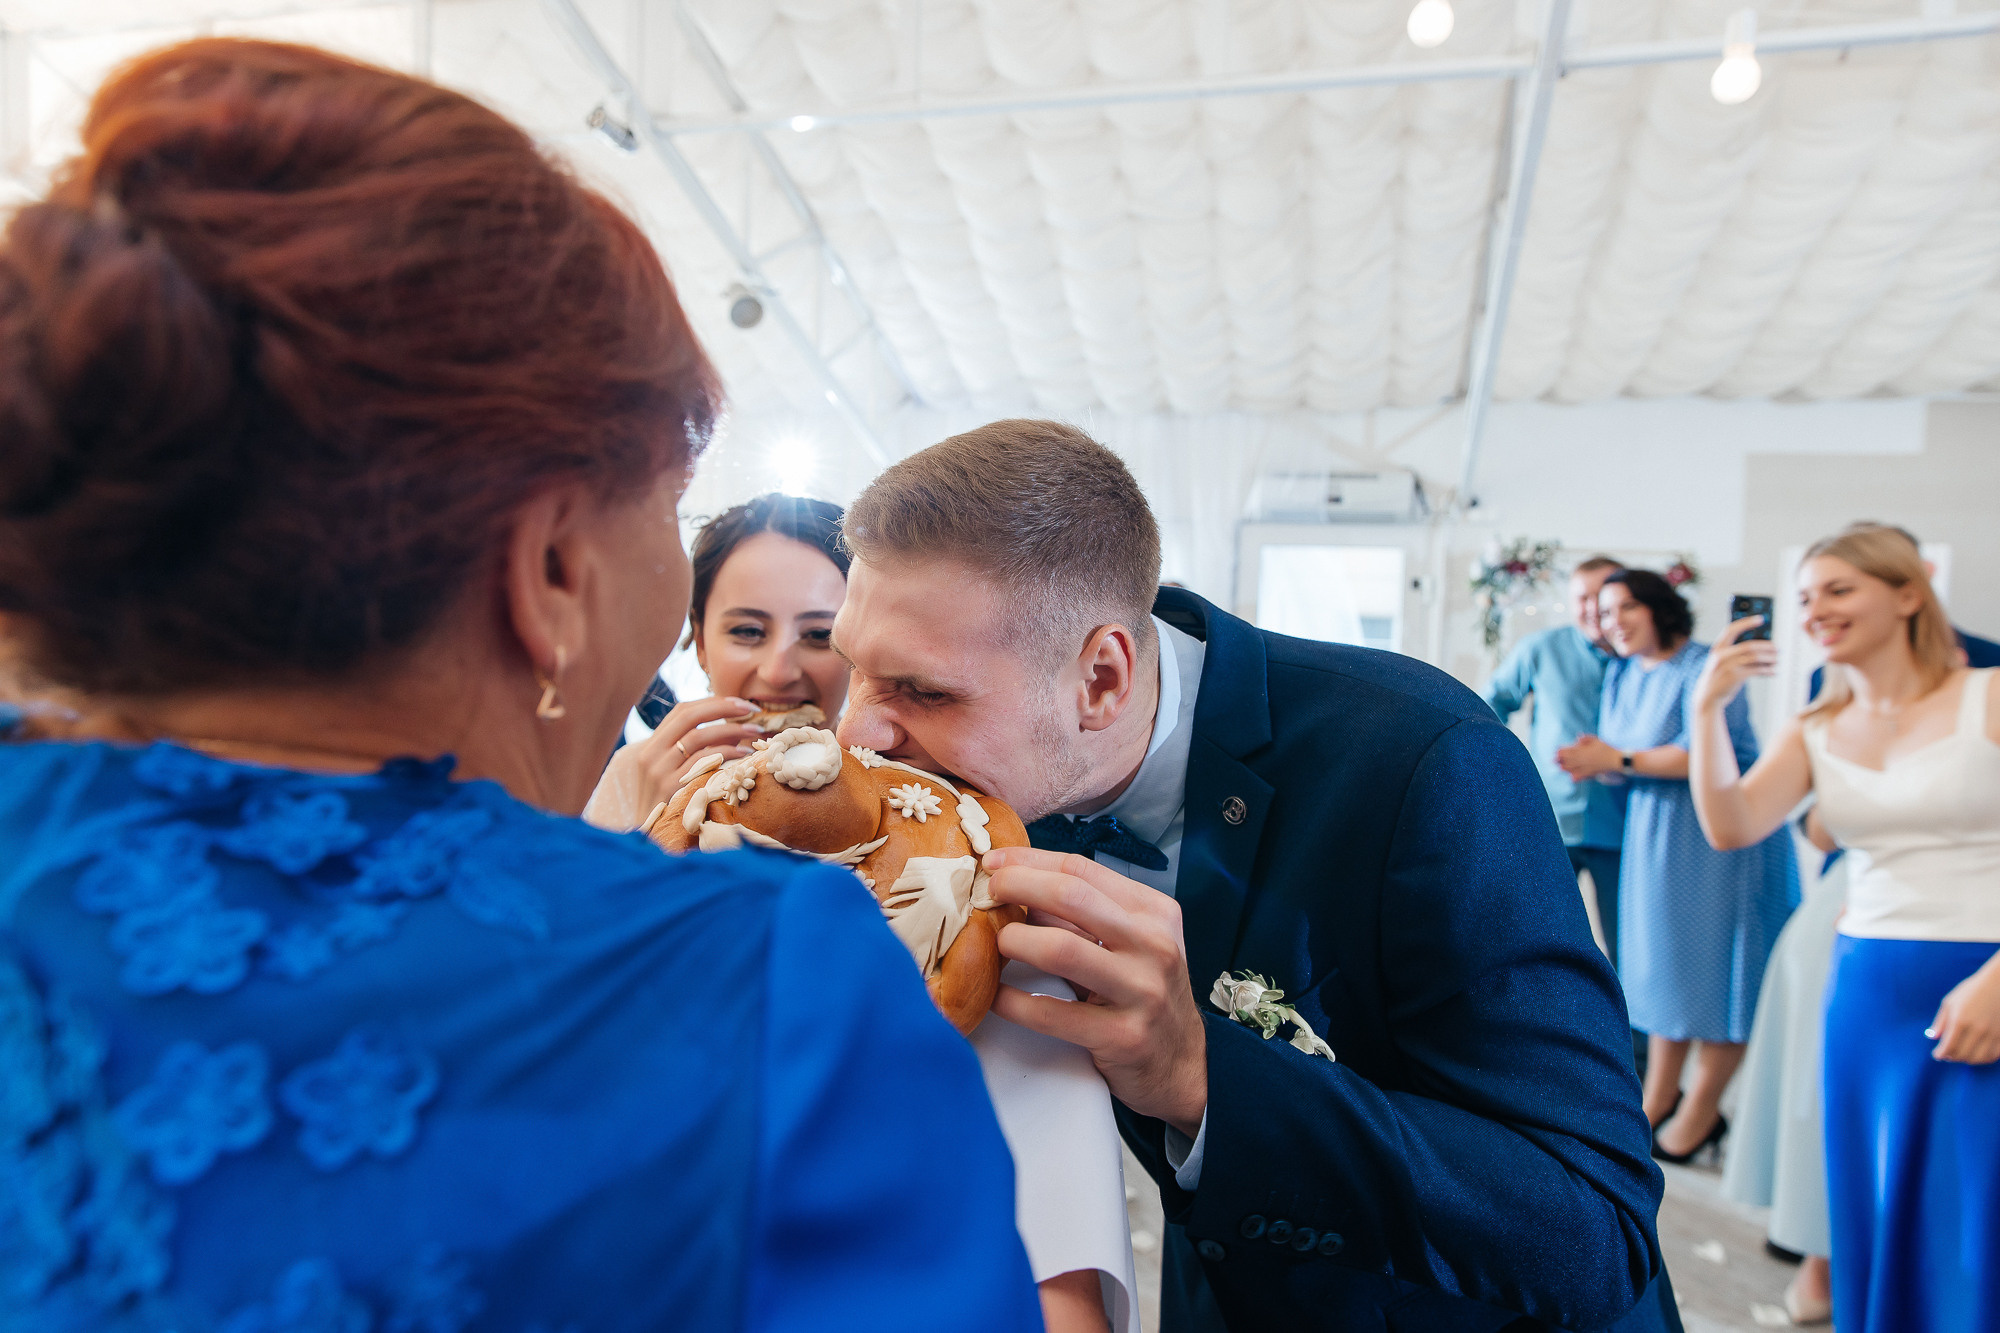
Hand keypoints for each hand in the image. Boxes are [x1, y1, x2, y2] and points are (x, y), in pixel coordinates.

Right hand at [625, 696, 763, 807]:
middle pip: (690, 718)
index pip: (681, 711)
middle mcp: (651, 755)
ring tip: (755, 732)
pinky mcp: (672, 789)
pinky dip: (727, 753)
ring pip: (699, 738)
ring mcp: (659, 772)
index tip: (739, 703)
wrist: (647, 839)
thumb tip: (729, 729)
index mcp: (650, 747)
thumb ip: (688, 752)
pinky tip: (744, 755)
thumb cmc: (665, 806)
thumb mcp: (668, 774)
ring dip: (731, 731)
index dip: (712, 702)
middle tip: (752, 709)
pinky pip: (704, 763)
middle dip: (724, 709)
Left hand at [982, 846, 1207, 1136]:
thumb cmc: (1144, 995)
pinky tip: (996, 996)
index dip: (1030, 861)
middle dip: (1018, 885)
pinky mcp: (1124, 1037)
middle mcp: (1154, 946)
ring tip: (997, 944)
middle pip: (1071, 896)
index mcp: (1154, 913)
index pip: (1082, 871)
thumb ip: (1081, 916)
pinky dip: (1014, 1001)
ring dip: (1015, 941)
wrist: (1183, 1066)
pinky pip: (1053, 1013)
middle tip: (986, 893)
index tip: (994, 862)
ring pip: (1061, 949)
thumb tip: (1016, 886)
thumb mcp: (1128, 945)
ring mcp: (1143, 992)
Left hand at [1556, 733, 1622, 779]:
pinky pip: (1581, 776)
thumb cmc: (1607, 748)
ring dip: (1566, 768)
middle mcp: (1583, 759)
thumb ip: (1586, 739)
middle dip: (1560, 760)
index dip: (1561, 752)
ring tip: (1561, 768)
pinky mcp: (1591, 773)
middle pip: (1568, 760)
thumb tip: (1578, 737)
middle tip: (1553, 761)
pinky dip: (1576, 777)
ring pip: (1573, 768)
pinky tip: (1572, 778)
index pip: (1569, 751)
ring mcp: (1586, 767)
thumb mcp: (1597, 740)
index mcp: (1583, 750)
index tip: (1556, 752)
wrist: (1616, 760)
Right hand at [1693, 616, 1777, 713]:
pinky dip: (1767, 670)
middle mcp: (1721, 655)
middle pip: (1749, 645)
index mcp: (1718, 648)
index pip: (1732, 630)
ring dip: (1770, 658)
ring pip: (1755, 657)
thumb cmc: (1719, 676)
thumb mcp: (1721, 661)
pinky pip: (1756, 670)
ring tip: (1777, 660)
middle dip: (1767, 646)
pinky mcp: (1734, 677)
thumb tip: (1761, 645)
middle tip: (1777, 648)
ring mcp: (1728, 666)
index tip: (1761, 618)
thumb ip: (1734, 651)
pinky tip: (1773, 671)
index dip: (1746, 623)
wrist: (1708, 696)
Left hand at [1928, 956, 1999, 1063]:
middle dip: (1951, 1057)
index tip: (1936, 1054)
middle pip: (1962, 1055)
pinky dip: (1982, 1058)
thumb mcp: (1950, 1002)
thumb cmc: (1971, 991)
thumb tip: (1932, 1037)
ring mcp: (1992, 1034)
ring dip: (1966, 1060)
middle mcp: (1977, 1030)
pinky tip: (1975, 1054)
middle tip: (1947, 1054)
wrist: (1998, 984)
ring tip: (1960, 1054)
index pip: (1948, 1047)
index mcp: (1960, 1020)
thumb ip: (1941, 1021)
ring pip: (1977, 1058)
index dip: (1940, 1054)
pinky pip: (1993, 1055)